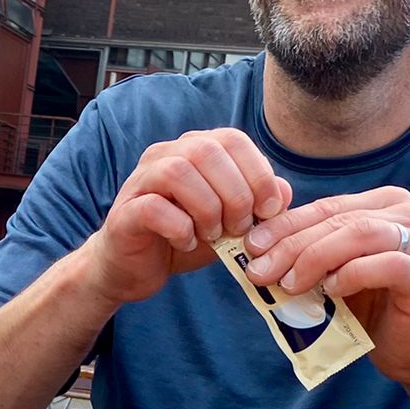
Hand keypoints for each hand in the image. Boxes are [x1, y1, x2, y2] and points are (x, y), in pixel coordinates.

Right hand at [82, 128, 291, 307]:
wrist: (134, 269)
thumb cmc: (182, 239)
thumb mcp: (228, 222)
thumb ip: (256, 205)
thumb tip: (284, 190)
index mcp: (193, 150)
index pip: (232, 139)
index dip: (258, 172)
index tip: (270, 209)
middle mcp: (165, 156)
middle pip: (207, 151)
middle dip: (235, 193)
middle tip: (239, 228)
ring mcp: (141, 181)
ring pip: (178, 172)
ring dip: (207, 208)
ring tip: (213, 235)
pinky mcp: (125, 212)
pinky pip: (154, 207)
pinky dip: (180, 229)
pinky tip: (186, 243)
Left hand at [239, 187, 409, 387]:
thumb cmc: (373, 310)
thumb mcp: (335, 271)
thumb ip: (310, 248)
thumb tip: (257, 240)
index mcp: (388, 204)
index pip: (327, 207)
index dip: (285, 225)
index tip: (250, 246)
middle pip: (339, 219)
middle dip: (292, 244)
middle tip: (260, 270)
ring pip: (359, 234)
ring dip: (315, 258)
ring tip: (288, 284)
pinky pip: (386, 264)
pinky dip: (351, 274)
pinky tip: (330, 291)